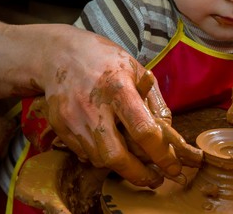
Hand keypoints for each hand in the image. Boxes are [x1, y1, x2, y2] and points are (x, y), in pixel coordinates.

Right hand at [37, 27, 198, 186]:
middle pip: (115, 155)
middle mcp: (93, 105)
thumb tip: (169, 132)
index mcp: (118, 87)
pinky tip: (110, 145)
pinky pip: (84, 153)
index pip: (142, 129)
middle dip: (138, 174)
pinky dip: (100, 156)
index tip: (173, 167)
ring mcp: (72, 118)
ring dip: (120, 166)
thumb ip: (154, 101)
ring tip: (135, 162)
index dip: (160, 154)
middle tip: (154, 179)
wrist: (59, 54)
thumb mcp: (137, 69)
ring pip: (99, 159)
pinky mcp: (59, 126)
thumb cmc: (105, 59)